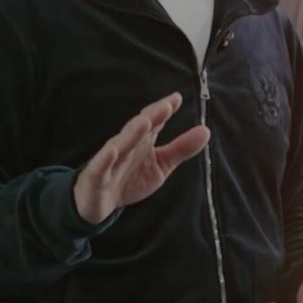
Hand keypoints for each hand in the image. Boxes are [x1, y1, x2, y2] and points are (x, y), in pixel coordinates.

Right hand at [73, 92, 209, 223]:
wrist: (99, 204)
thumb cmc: (132, 178)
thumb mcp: (161, 165)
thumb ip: (181, 148)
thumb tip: (206, 130)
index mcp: (142, 141)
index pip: (154, 121)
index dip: (164, 110)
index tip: (177, 99)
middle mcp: (127, 146)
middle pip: (139, 129)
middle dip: (151, 116)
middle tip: (165, 106)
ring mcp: (110, 160)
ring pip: (120, 144)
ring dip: (131, 133)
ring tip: (144, 121)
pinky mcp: (96, 177)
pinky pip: (100, 167)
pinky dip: (104, 159)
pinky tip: (111, 151)